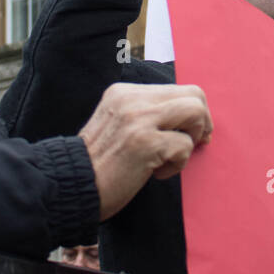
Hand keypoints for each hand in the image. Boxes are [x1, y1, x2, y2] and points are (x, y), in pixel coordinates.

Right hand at [78, 83, 211, 220]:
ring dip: (192, 139)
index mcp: (125, 92)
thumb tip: (190, 116)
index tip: (194, 133)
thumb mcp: (118, 124)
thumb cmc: (99, 163)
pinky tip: (155, 173)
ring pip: (195, 112)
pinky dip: (177, 164)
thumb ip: (146, 114)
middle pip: (193, 94)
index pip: (177, 88)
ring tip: (172, 158)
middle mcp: (132, 99)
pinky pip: (185, 146)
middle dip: (202, 121)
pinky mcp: (145, 142)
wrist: (71, 185)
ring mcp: (139, 119)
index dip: (193, 111)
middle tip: (196, 143)